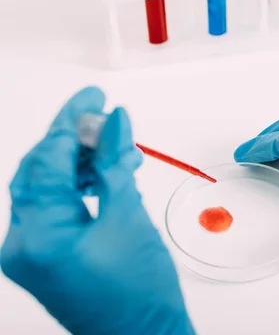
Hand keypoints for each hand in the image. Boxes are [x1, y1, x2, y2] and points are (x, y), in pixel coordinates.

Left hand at [1, 88, 193, 334]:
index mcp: (39, 236)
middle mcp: (22, 244)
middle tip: (104, 117)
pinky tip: (104, 173)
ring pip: (46, 186)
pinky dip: (78, 185)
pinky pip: (54, 206)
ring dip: (78, 161)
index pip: (46, 159)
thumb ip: (116, 164)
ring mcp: (29, 252)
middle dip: (73, 139)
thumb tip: (114, 123)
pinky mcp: (44, 255)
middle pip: (40, 170)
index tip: (94, 99)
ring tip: (114, 147)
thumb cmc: (141, 296)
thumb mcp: (130, 218)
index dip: (71, 122)